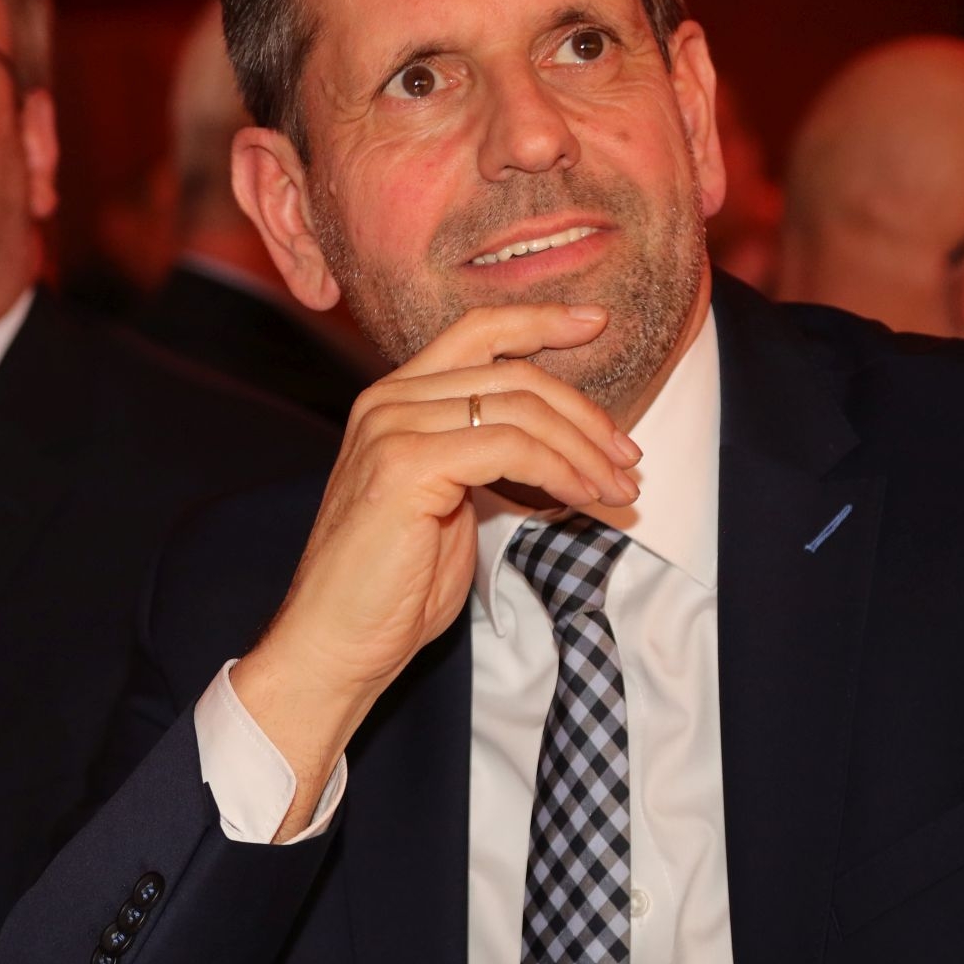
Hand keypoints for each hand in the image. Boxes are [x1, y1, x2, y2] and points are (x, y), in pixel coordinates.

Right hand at [230, 303, 640, 837]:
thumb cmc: (391, 588)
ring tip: (620, 489)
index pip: (476, 333)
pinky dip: (561, 470)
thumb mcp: (446, 503)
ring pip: (518, 408)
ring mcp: (392, 428)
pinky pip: (510, 447)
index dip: (540, 320)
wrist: (335, 644)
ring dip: (584, 448)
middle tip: (629, 458)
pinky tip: (584, 498)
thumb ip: (481, 457)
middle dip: (585, 413)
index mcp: (392, 400)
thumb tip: (555, 443)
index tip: (595, 323)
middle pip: (512, 372)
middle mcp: (387, 400)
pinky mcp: (406, 465)